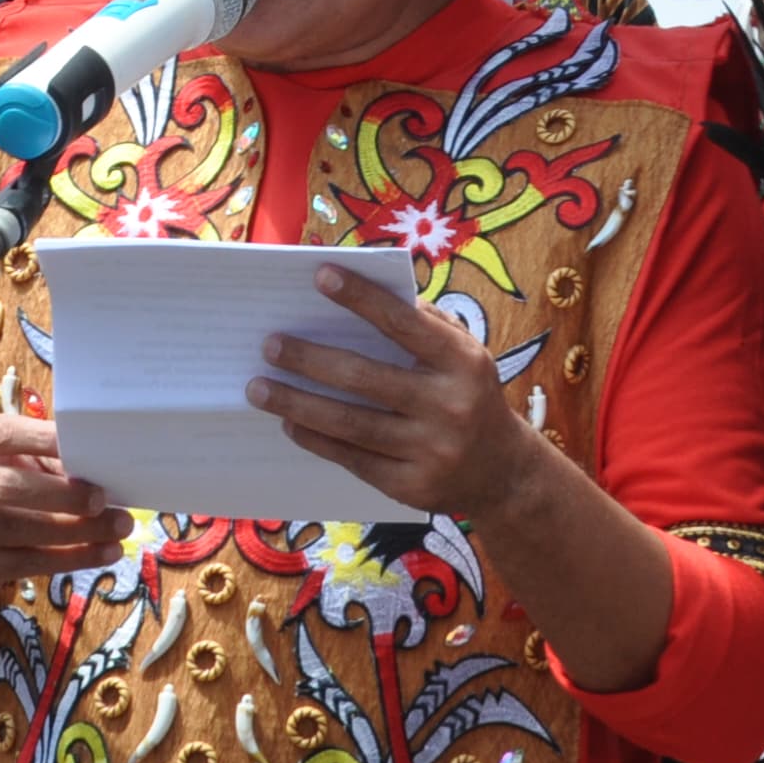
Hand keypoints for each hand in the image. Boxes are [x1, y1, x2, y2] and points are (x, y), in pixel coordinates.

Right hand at [0, 411, 125, 602]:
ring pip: (16, 532)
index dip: (42, 440)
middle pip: (7, 489)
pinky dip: (68, 559)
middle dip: (62, 496)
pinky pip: (21, 565)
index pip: (1, 435)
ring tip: (116, 528)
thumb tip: (99, 470)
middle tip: (103, 499)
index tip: (84, 445)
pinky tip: (102, 552)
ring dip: (74, 532)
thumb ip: (48, 455)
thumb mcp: (11, 452)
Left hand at [250, 264, 539, 527]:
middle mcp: (449, 405)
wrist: (504, 473)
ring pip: (350, 424)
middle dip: (310, 359)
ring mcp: (430, 450)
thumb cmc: (470, 396)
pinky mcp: (410, 486)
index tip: (320, 276)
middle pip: (365, 378)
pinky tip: (289, 423)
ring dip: (297, 404)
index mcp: (462, 362)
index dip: (362, 298)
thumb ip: (425, 324)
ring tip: (259, 388)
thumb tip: (366, 293)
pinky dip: (316, 440)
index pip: (405, 324)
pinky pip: (352, 459)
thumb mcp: (465, 355)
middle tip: (270, 344)